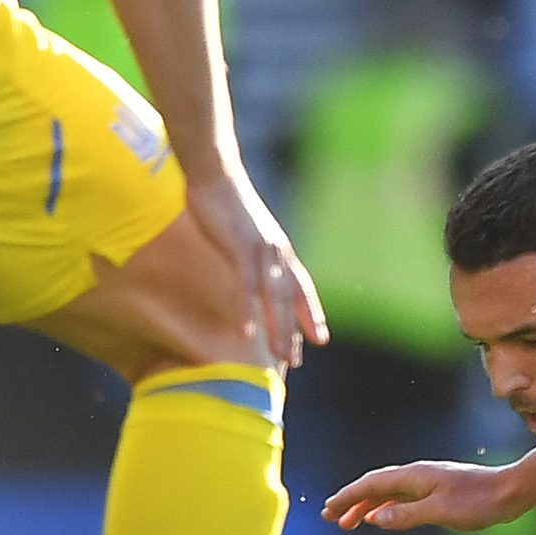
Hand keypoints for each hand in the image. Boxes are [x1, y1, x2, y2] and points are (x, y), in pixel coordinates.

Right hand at [181, 167, 326, 370]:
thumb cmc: (226, 204)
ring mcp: (261, 249)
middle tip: (296, 361)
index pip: (301, 288)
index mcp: (279, 250)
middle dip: (294, 332)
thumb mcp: (246, 235)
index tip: (319, 338)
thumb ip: (253, 256)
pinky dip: (248, 309)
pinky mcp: (241, 246)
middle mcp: (277, 252)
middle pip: (289, 299)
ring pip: (273, 297)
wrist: (215, 173)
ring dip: (278, 329)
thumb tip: (254, 274)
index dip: (310, 313)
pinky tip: (246, 331)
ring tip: (280, 356)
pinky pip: (246, 284)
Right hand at [325, 455, 535, 532]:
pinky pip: (401, 498)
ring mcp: (426, 482)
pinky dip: (386, 507)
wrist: (509, 492)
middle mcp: (417, 475)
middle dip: (351, 500)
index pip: (372, 484)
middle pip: (376, 486)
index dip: (349, 496)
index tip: (330, 508)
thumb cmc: (477, 501)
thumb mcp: (440, 511)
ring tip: (349, 522)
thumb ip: (407, 515)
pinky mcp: (436, 491)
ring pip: (388, 493)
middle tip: (331, 517)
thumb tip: (375, 519)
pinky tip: (381, 518)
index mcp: (414, 476)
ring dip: (366, 506)